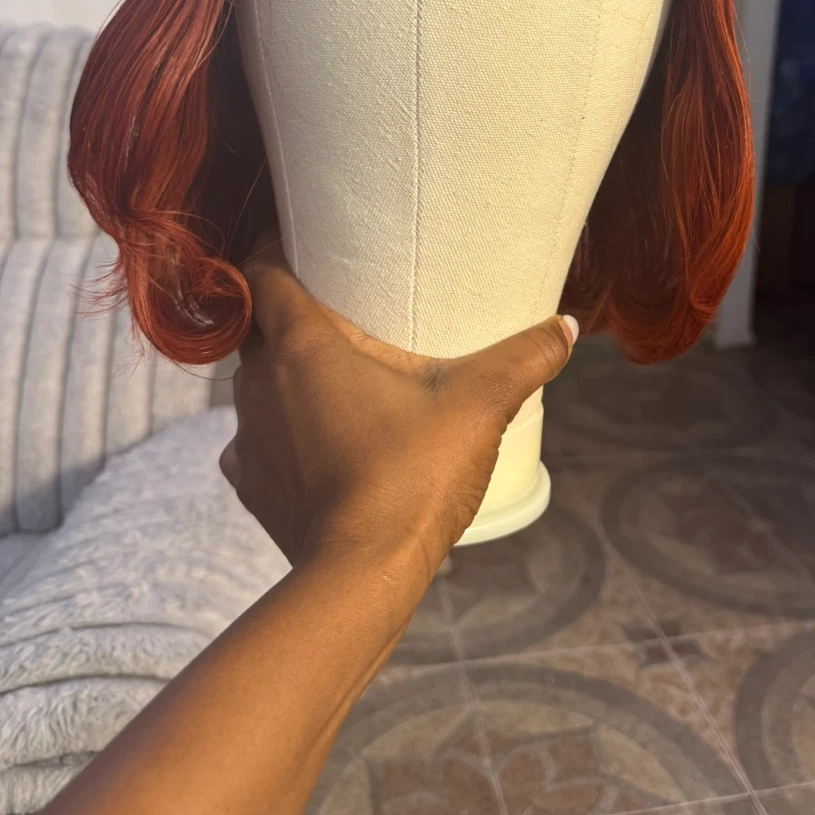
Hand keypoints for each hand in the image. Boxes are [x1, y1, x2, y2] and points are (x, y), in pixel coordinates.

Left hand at [218, 233, 576, 583]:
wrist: (362, 574)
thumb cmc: (413, 473)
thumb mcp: (481, 404)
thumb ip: (526, 357)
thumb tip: (566, 326)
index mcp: (301, 343)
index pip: (261, 270)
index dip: (277, 247)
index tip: (306, 240)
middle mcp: (259, 382)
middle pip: (260, 325)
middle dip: (292, 310)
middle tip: (342, 305)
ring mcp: (248, 436)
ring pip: (257, 381)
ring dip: (287, 373)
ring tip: (337, 373)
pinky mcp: (251, 483)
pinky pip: (257, 438)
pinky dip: (282, 432)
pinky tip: (320, 440)